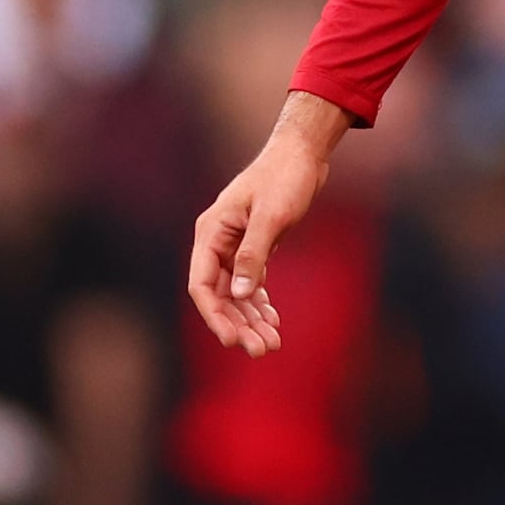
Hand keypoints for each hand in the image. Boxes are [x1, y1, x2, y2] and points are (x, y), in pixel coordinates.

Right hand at [186, 91, 349, 354]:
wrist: (303, 153)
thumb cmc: (285, 177)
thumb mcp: (271, 215)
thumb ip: (253, 254)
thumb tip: (239, 294)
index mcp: (211, 232)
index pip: (201, 284)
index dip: (215, 315)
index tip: (233, 340)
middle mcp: (218, 241)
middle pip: (220, 295)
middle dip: (239, 325)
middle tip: (262, 351)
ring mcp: (235, 245)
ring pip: (236, 293)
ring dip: (251, 319)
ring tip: (271, 344)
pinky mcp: (255, 246)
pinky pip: (251, 283)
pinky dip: (260, 303)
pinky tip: (274, 321)